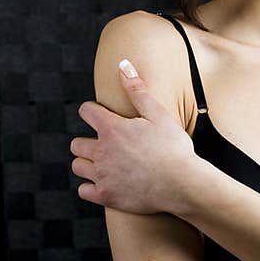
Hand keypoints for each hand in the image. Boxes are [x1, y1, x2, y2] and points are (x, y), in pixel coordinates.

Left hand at [72, 58, 196, 214]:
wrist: (183, 183)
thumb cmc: (174, 147)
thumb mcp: (158, 113)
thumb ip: (137, 89)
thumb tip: (123, 64)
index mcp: (111, 128)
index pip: (86, 112)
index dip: (93, 112)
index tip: (102, 117)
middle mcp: (101, 151)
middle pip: (76, 143)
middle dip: (88, 142)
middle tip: (107, 146)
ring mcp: (102, 175)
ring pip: (78, 166)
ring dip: (88, 164)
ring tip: (106, 164)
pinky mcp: (106, 196)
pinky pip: (83, 190)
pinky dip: (91, 187)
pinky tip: (107, 183)